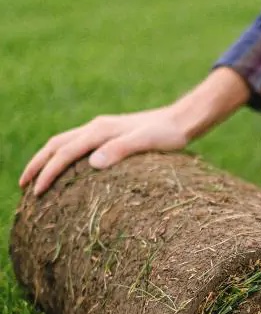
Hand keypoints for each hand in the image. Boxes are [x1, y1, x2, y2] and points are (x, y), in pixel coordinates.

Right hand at [20, 67, 250, 195]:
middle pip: (56, 144)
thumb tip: (92, 163)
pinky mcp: (110, 134)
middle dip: (38, 165)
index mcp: (100, 130)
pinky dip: (64, 156)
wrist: (183, 120)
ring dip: (47, 159)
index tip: (37, 192)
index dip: (48, 172)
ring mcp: (103, 129)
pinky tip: (67, 170)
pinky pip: (78, 144)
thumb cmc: (168, 135)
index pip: (64, 152)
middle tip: (24, 187)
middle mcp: (96, 127)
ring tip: (37, 179)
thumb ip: (121, 150)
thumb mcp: (147, 143)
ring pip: (64, 143)